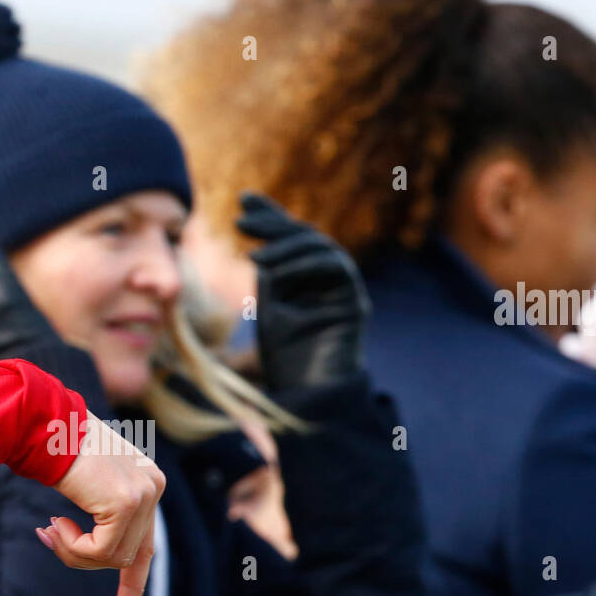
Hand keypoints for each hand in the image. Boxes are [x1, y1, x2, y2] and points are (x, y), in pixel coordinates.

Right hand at [38, 413, 164, 595]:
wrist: (42, 423)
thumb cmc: (53, 447)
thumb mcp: (86, 482)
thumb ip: (101, 514)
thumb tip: (97, 553)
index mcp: (147, 481)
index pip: (145, 543)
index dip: (134, 584)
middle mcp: (153, 486)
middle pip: (127, 555)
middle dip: (85, 559)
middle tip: (49, 538)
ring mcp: (144, 495)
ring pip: (112, 558)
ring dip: (75, 552)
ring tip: (50, 526)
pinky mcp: (126, 503)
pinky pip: (100, 551)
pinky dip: (73, 547)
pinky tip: (55, 523)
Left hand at [236, 192, 369, 388]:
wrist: (308, 395)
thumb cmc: (286, 362)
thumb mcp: (268, 309)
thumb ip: (268, 278)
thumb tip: (260, 242)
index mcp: (307, 278)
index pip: (291, 238)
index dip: (271, 215)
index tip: (243, 200)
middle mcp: (328, 279)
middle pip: (306, 237)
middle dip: (274, 223)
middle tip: (241, 220)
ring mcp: (343, 288)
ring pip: (321, 248)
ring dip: (286, 246)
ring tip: (254, 258)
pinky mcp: (354, 302)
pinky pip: (335, 269)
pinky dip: (305, 265)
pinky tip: (274, 273)